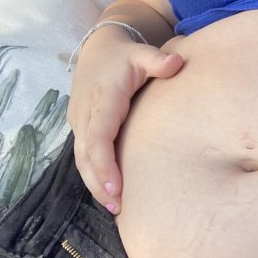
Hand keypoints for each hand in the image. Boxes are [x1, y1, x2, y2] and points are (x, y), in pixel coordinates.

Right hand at [67, 31, 183, 213]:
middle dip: (99, 183)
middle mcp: (86, 114)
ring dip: (94, 184)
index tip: (116, 187)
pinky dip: (93, 175)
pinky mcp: (80, 127)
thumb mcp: (142, 53)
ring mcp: (80, 122)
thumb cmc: (126, 56)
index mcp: (103, 100)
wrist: (99, 49)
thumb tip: (177, 63)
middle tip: (118, 208)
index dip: (104, 163)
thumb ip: (158, 60)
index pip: (98, 136)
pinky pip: (83, 156)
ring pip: (81, 159)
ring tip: (115, 207)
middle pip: (85, 156)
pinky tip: (109, 193)